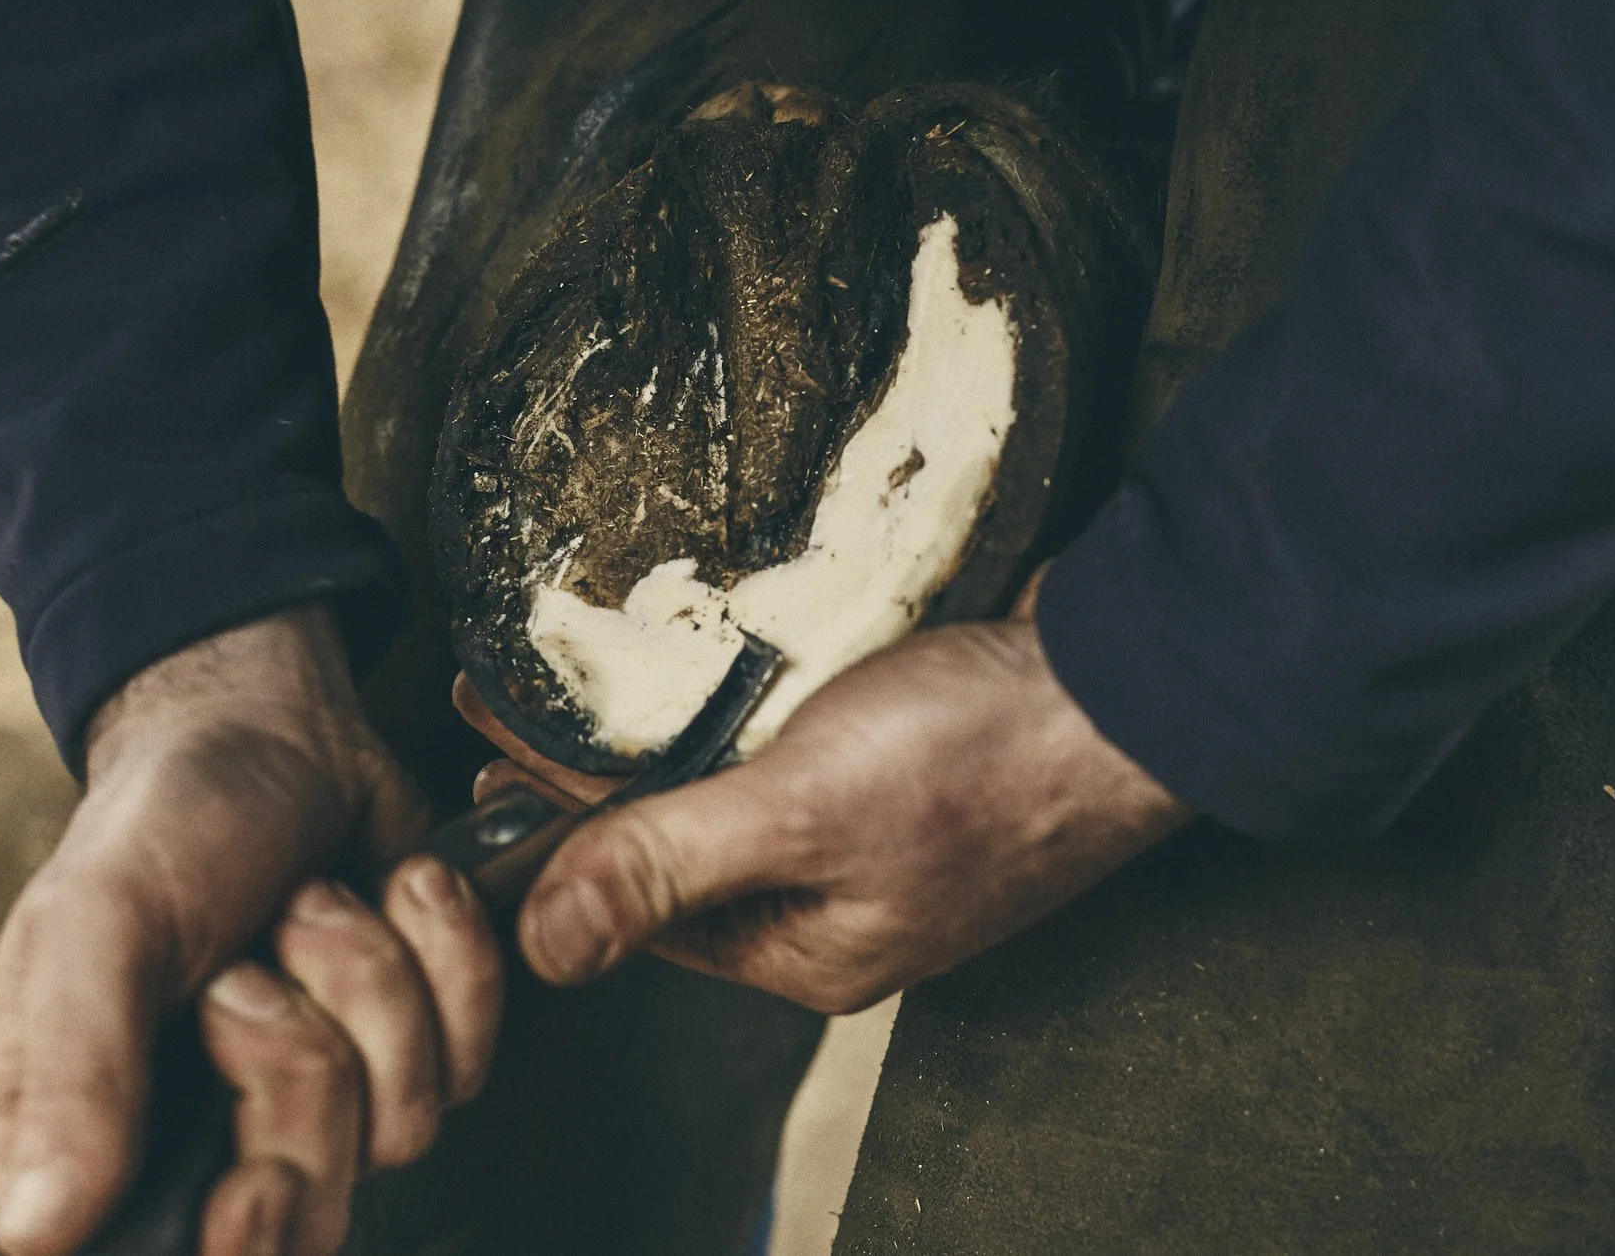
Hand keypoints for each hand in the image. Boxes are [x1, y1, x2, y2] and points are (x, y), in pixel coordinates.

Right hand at [0, 603, 503, 1255]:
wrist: (276, 724)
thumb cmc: (163, 821)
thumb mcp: (98, 924)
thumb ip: (74, 1075)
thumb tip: (35, 1235)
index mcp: (96, 1144)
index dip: (240, 1241)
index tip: (254, 1180)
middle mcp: (210, 1142)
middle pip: (313, 1210)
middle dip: (302, 1065)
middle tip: (247, 973)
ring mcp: (325, 1099)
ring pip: (403, 1128)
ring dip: (370, 985)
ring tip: (309, 905)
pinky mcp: (413, 1045)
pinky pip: (473, 1057)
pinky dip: (445, 959)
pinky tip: (389, 891)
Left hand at [468, 581, 1191, 1012]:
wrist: (1139, 679)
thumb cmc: (986, 752)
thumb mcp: (801, 809)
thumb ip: (668, 866)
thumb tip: (541, 949)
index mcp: (806, 951)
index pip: (634, 897)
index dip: (546, 821)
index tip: (476, 744)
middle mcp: (839, 910)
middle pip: (678, 851)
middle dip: (592, 784)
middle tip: (508, 707)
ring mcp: (881, 842)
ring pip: (734, 796)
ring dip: (662, 743)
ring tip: (584, 680)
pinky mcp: (913, 771)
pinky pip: (793, 750)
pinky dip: (738, 712)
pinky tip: (707, 663)